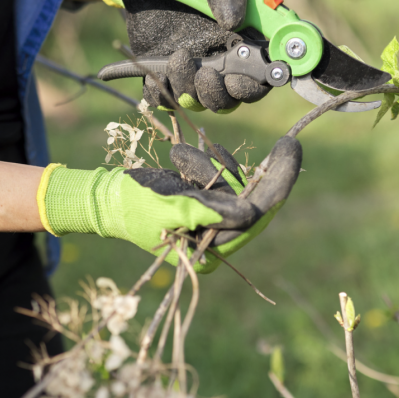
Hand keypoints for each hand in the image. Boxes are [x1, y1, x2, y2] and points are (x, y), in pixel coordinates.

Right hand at [38, 137, 301, 272]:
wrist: (107, 197)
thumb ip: (208, 211)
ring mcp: (214, 222)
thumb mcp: (169, 206)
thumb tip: (249, 214)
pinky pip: (223, 178)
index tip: (290, 153)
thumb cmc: (133, 205)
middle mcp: (217, 241)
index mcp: (210, 253)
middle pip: (256, 203)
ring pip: (237, 185)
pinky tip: (180, 159)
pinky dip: (208, 163)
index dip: (277, 187)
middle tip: (289, 144)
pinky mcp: (208, 203)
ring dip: (214, 166)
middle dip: (268, 173)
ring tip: (180, 161)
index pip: (255, 220)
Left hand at [118, 0, 270, 112]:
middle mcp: (219, 59)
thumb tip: (234, 22)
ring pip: (198, 101)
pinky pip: (164, 98)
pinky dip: (161, 95)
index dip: (252, 86)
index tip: (235, 79)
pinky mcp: (164, 72)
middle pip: (229, 98)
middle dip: (218, 94)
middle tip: (205, 74)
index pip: (259, 77)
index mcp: (241, 38)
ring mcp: (191, 69)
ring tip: (176, 59)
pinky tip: (157, 76)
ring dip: (188, 89)